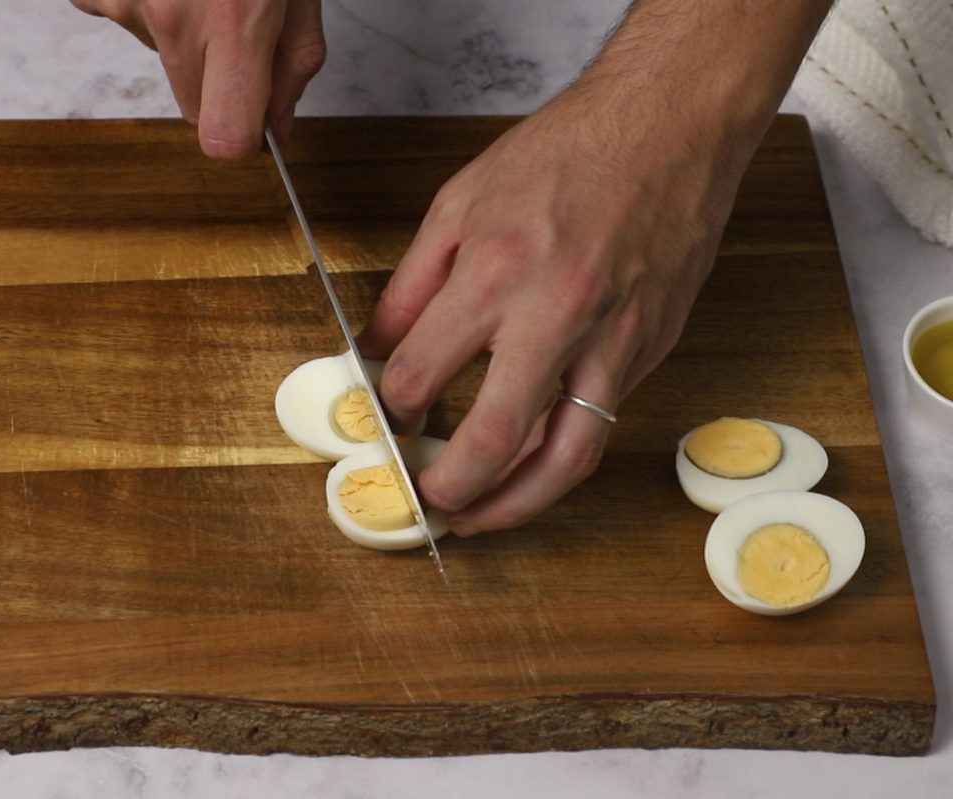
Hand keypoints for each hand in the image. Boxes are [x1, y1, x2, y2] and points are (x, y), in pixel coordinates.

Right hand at [70, 0, 325, 157]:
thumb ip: (293, 64)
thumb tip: (275, 126)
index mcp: (237, 22)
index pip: (223, 135)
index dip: (241, 137)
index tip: (251, 125)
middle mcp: (171, 16)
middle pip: (191, 103)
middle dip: (218, 77)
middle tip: (235, 15)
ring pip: (158, 53)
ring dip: (179, 25)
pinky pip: (121, 11)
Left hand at [358, 80, 748, 535]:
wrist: (670, 126)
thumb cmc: (567, 153)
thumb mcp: (459, 201)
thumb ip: (411, 285)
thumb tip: (376, 347)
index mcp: (494, 272)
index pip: (421, 376)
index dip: (391, 410)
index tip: (385, 419)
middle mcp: (555, 315)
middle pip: (496, 438)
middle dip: (451, 488)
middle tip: (428, 503)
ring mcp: (612, 339)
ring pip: (566, 456)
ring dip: (517, 505)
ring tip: (481, 518)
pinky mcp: (649, 349)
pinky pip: (602, 422)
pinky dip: (561, 455)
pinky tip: (532, 462)